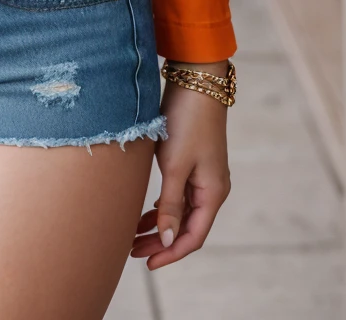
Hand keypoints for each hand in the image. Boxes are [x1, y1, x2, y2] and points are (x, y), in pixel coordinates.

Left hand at [131, 66, 230, 267]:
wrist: (196, 82)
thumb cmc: (187, 122)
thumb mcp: (175, 165)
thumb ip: (170, 204)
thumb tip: (167, 239)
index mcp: (213, 193)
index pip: (193, 237)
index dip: (170, 253)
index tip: (147, 263)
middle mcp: (211, 188)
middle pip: (186, 227)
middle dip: (160, 242)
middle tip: (132, 252)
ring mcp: (203, 175)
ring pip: (180, 211)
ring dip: (159, 225)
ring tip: (133, 236)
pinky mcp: (191, 161)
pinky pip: (178, 194)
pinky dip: (161, 206)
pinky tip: (145, 212)